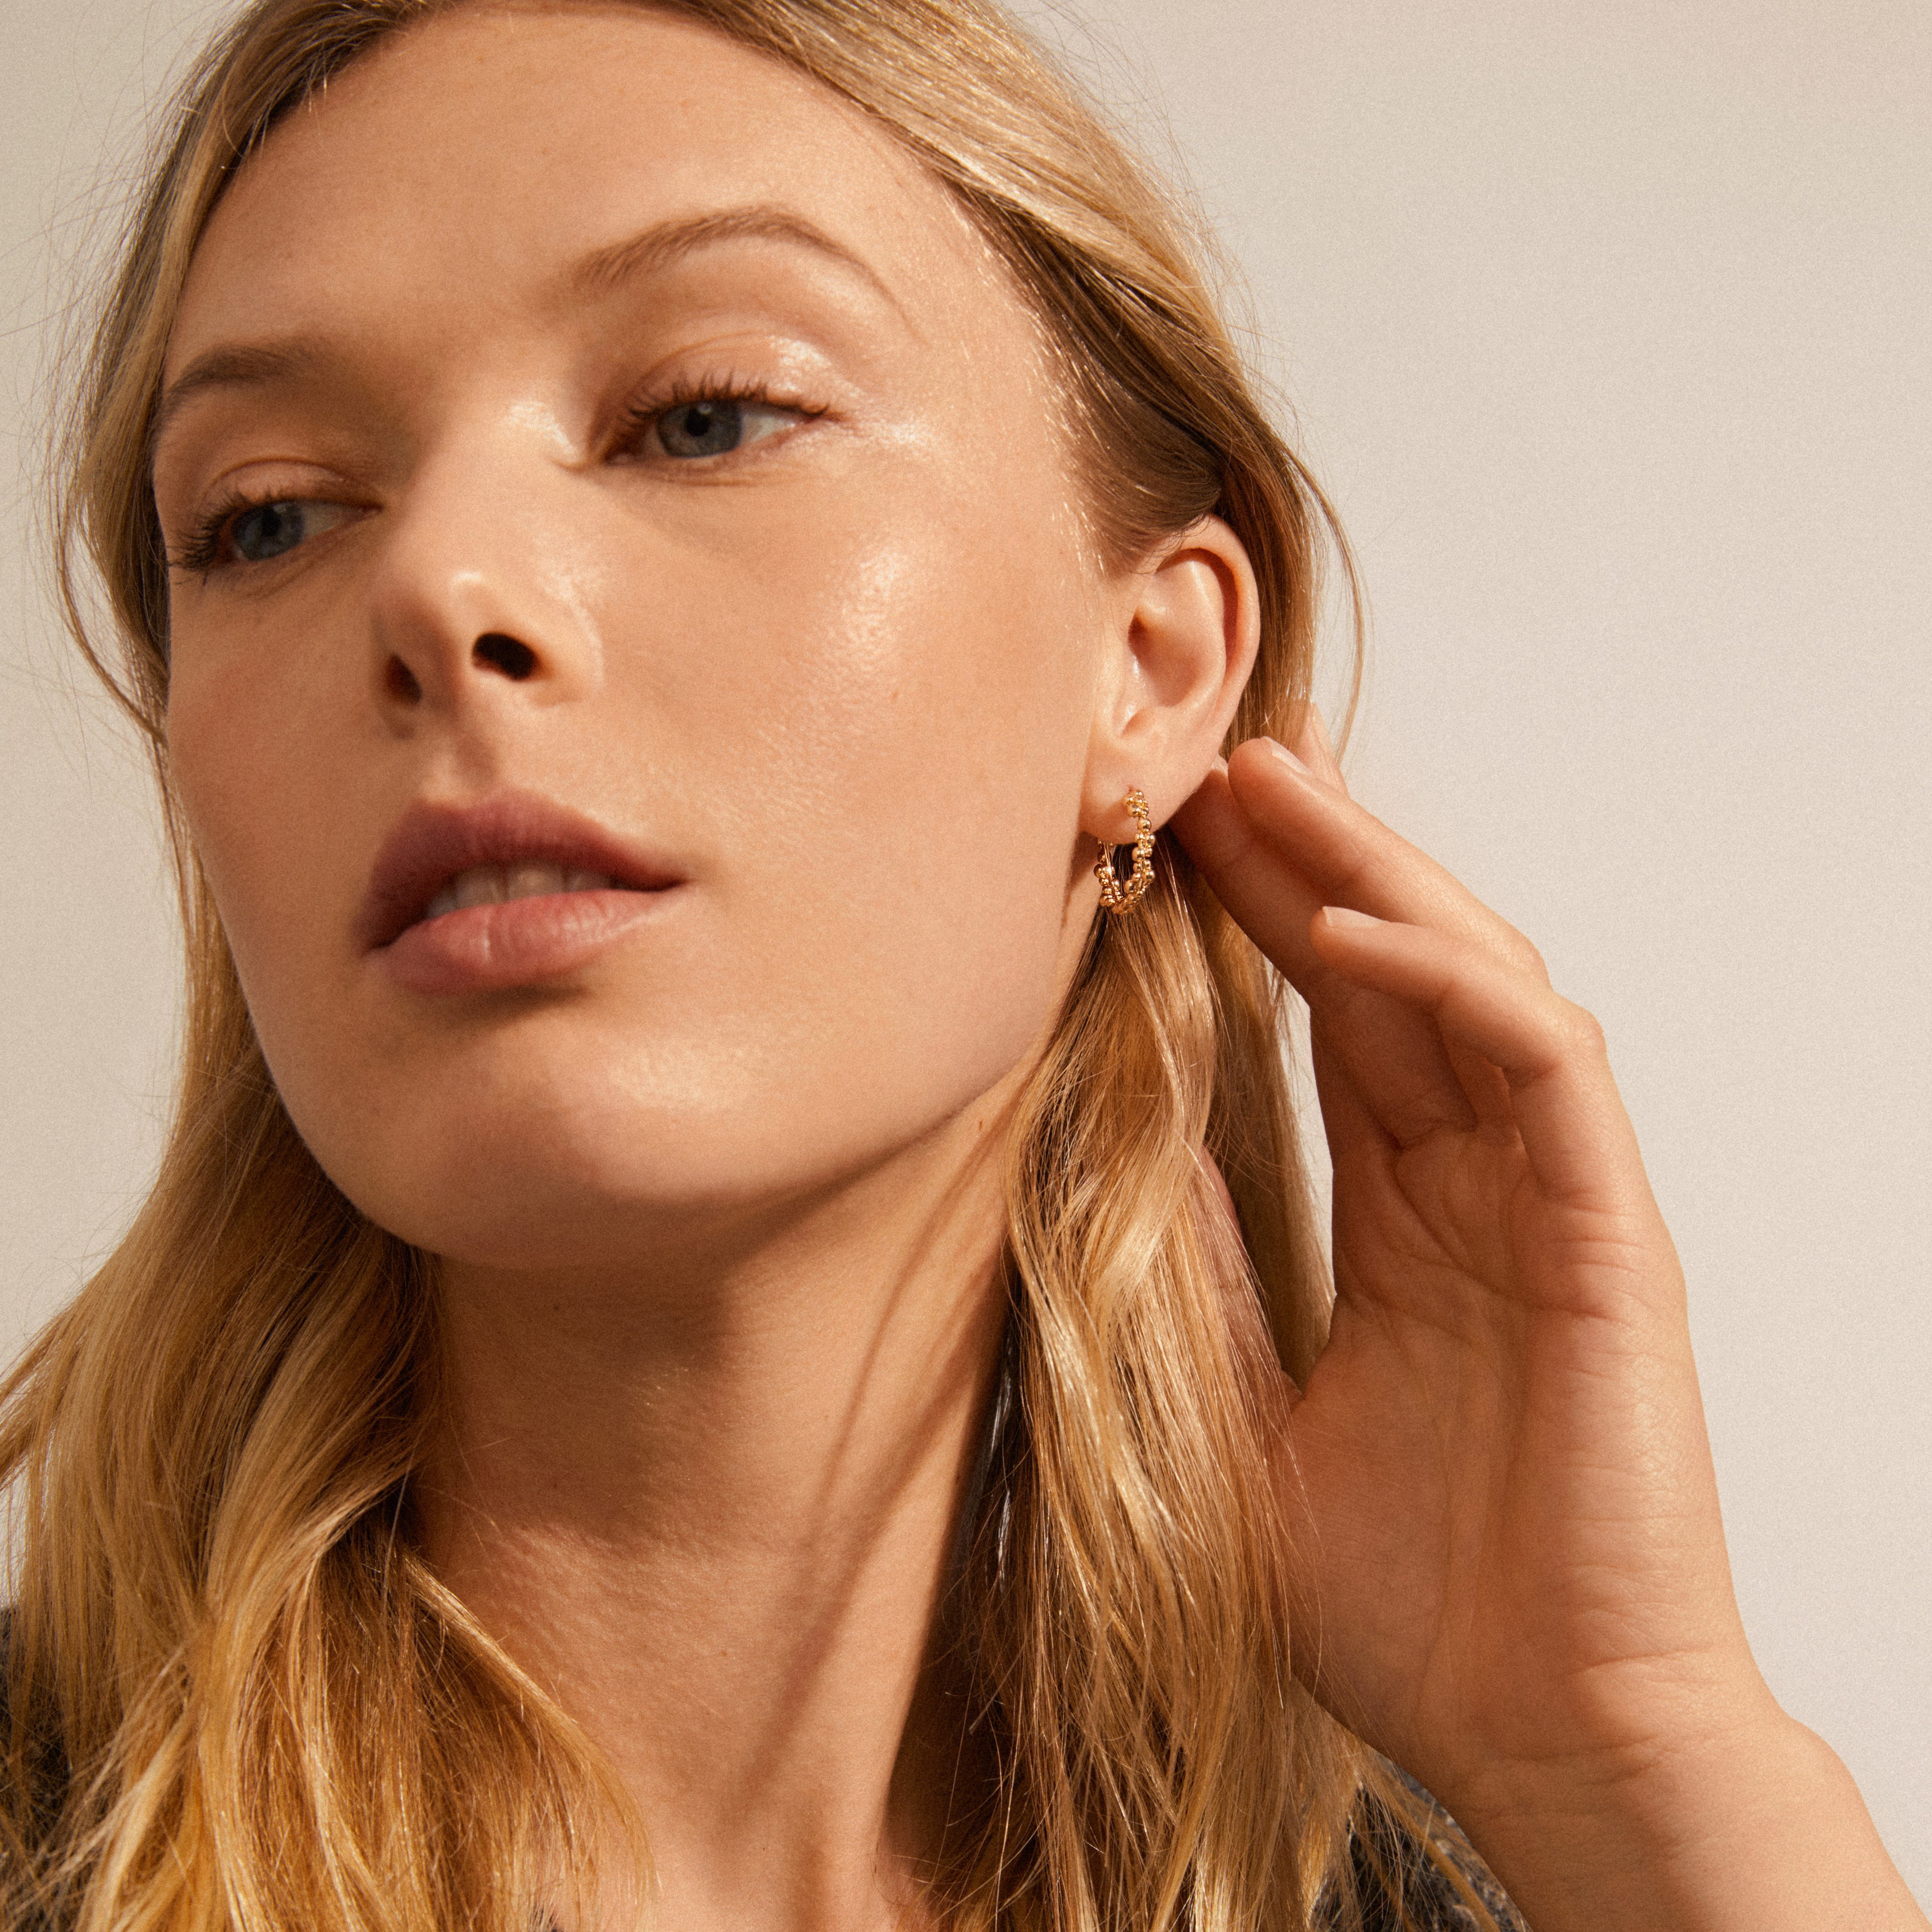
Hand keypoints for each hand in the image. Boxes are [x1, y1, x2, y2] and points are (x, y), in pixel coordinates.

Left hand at [1170, 715, 1926, 1931]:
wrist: (1538, 1736)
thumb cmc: (1407, 1603)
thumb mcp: (1245, 1414)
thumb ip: (1196, 1280)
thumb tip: (1103, 1164)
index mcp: (1407, 1223)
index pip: (1334, 1028)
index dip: (1259, 928)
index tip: (1175, 848)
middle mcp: (1480, 1187)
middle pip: (1396, 973)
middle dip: (1310, 857)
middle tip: (1217, 761)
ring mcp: (1551, 1199)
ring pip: (1475, 979)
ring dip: (1376, 875)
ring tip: (1273, 786)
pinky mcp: (1608, 1235)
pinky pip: (1542, 1066)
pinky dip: (1454, 986)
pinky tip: (1356, 930)